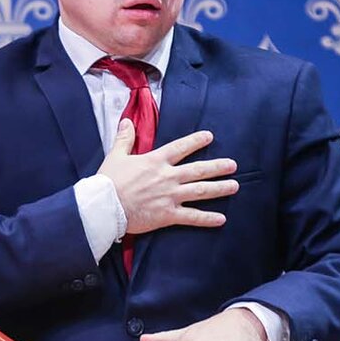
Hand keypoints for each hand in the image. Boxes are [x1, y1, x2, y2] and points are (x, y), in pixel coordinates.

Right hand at [97, 121, 238, 234]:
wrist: (105, 206)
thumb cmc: (109, 181)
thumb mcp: (116, 155)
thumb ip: (125, 138)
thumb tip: (127, 121)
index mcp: (155, 161)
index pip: (180, 148)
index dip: (196, 141)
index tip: (209, 136)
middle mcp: (167, 177)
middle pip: (198, 170)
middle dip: (217, 167)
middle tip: (233, 165)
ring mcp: (170, 196)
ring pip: (200, 191)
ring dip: (219, 188)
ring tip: (234, 186)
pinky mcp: (168, 215)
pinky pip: (192, 216)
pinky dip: (207, 218)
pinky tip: (221, 219)